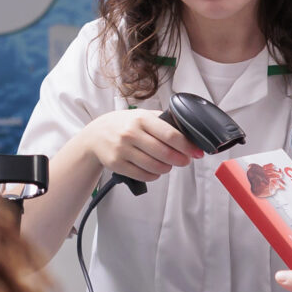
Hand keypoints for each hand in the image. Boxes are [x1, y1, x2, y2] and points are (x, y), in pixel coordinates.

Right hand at [83, 108, 201, 183]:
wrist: (95, 135)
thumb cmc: (123, 125)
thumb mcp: (141, 116)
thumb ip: (162, 121)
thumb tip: (187, 131)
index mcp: (141, 119)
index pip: (170, 134)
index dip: (187, 146)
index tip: (196, 152)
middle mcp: (131, 133)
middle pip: (165, 153)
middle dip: (180, 159)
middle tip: (185, 160)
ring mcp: (123, 150)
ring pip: (155, 166)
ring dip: (167, 168)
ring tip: (168, 164)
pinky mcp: (117, 164)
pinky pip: (143, 175)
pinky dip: (154, 175)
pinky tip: (154, 170)